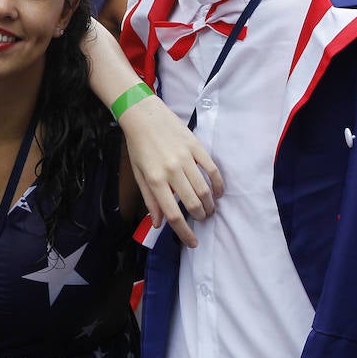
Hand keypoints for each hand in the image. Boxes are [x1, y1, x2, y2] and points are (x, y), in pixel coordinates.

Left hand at [119, 96, 223, 248]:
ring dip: (210, 204)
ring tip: (210, 209)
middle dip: (200, 217)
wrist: (143, 115)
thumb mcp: (138, 174)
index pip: (173, 214)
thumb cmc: (138, 146)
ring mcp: (185, 158)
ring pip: (204, 189)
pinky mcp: (196, 146)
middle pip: (193, 203)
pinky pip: (212, 169)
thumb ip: (150, 200)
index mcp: (155, 180)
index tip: (193, 242)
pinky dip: (218, 184)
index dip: (184, 232)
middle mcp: (171, 171)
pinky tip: (218, 192)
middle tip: (203, 220)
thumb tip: (158, 224)